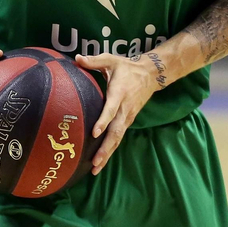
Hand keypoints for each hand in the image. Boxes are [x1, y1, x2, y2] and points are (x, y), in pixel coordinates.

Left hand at [75, 52, 164, 174]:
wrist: (150, 74)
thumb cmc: (127, 67)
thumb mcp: (111, 60)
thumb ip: (94, 61)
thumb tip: (77, 58)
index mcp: (119, 93)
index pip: (111, 109)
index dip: (103, 121)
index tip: (95, 132)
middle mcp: (125, 109)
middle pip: (116, 132)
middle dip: (105, 148)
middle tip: (94, 162)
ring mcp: (128, 117)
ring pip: (118, 138)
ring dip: (107, 154)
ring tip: (95, 168)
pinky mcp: (128, 121)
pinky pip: (119, 137)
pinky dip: (111, 150)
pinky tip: (100, 161)